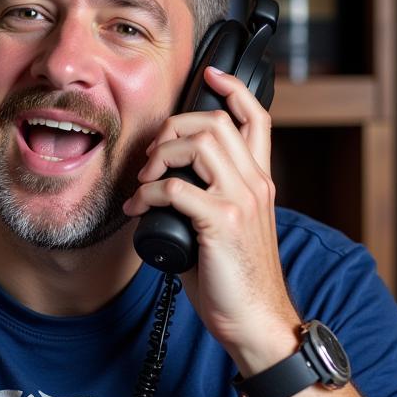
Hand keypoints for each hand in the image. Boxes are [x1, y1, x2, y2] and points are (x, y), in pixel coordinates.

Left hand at [122, 66, 299, 372]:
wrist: (256, 322)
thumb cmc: (234, 282)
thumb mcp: (226, 231)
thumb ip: (205, 201)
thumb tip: (162, 191)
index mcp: (259, 183)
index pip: (257, 119)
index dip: (234, 89)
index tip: (211, 73)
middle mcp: (256, 184)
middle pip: (215, 121)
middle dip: (173, 127)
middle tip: (150, 157)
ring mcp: (241, 201)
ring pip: (199, 142)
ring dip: (160, 154)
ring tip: (144, 180)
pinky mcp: (222, 222)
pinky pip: (175, 187)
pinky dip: (147, 192)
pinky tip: (137, 209)